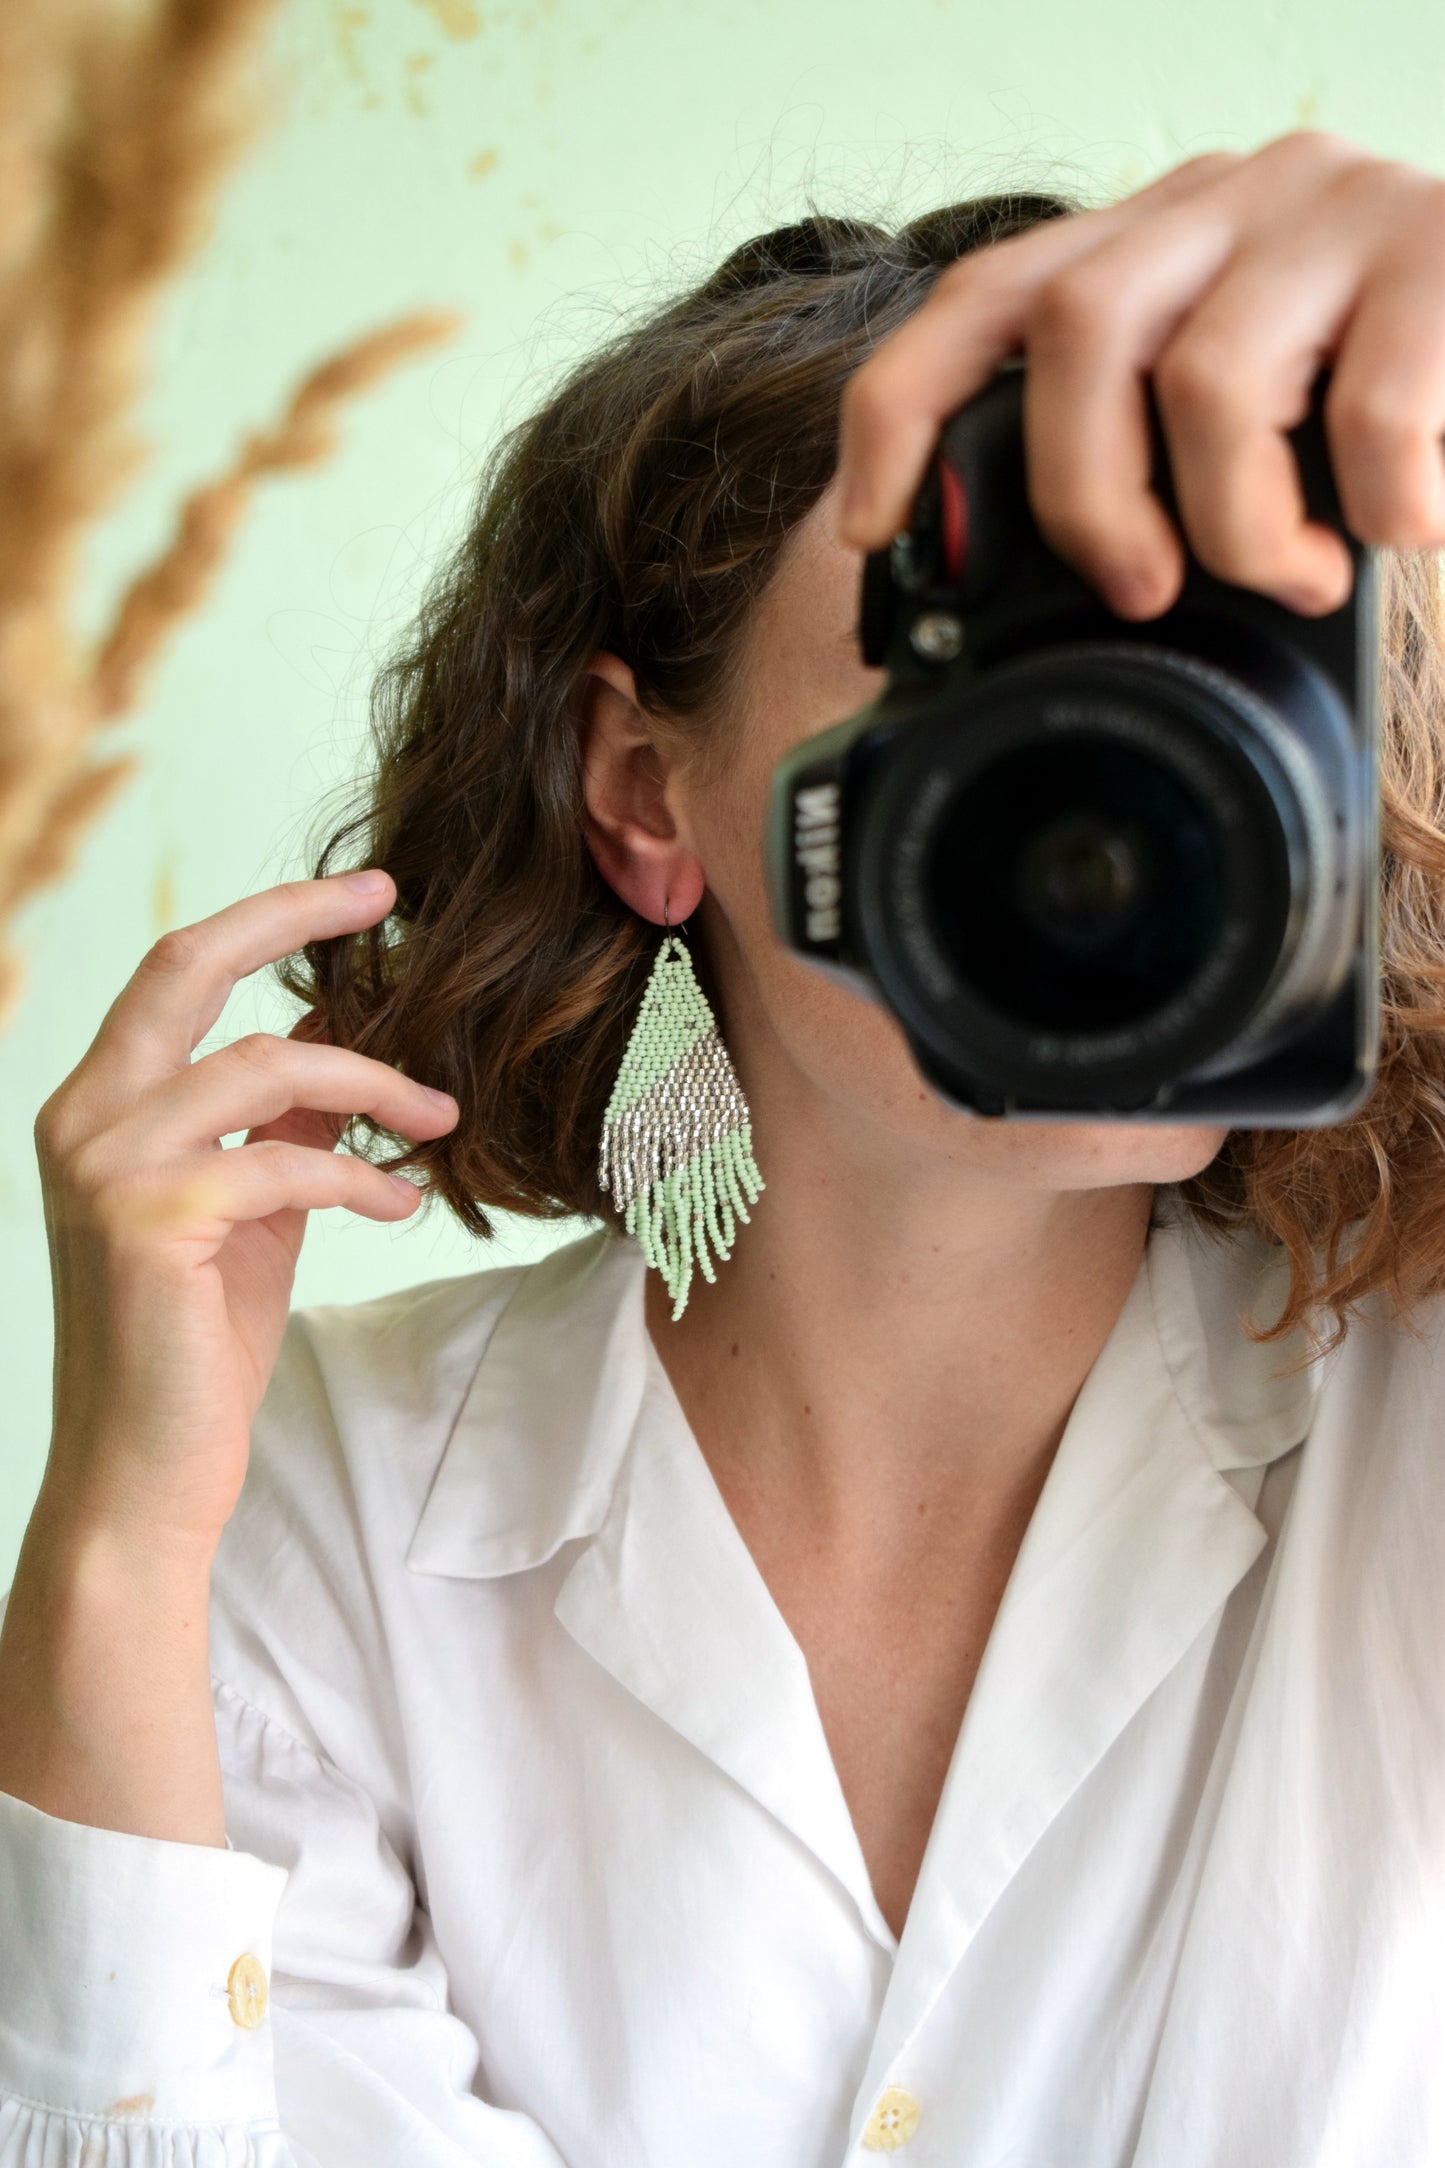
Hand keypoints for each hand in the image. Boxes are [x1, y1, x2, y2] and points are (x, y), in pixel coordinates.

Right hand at [30, 872, 457, 1551]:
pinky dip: (359, 1176)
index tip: (364, 894)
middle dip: (291, 913)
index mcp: (98, 1105)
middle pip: (189, 963)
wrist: (146, 1473)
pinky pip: (285, 1162)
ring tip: (439, 1117)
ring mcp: (105, 1164)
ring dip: (372, 1084)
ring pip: (264, 1064)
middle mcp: (82, 1117)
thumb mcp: (249, 1210)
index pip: (177, 972)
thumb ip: (278, 1125)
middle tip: (387, 896)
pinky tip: (399, 1202)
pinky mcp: (148, 1220)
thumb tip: (341, 1042)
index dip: (270, 918)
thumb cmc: (195, 1344)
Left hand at [836, 130, 1444, 618]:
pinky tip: (1401, 529)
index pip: (984, 295)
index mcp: (1158, 239)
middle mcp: (1232, 197)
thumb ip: (1148, 456)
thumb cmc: (1388, 398)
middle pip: (1077, 330)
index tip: (874, 531)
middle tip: (1137, 589)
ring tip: (1294, 573)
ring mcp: (1335, 210)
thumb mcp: (1244, 420)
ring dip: (1237, 526)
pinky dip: (1372, 504)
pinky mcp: (1444, 245)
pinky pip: (1370, 406)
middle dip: (1085, 496)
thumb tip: (1037, 598)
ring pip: (1209, 377)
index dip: (902, 410)